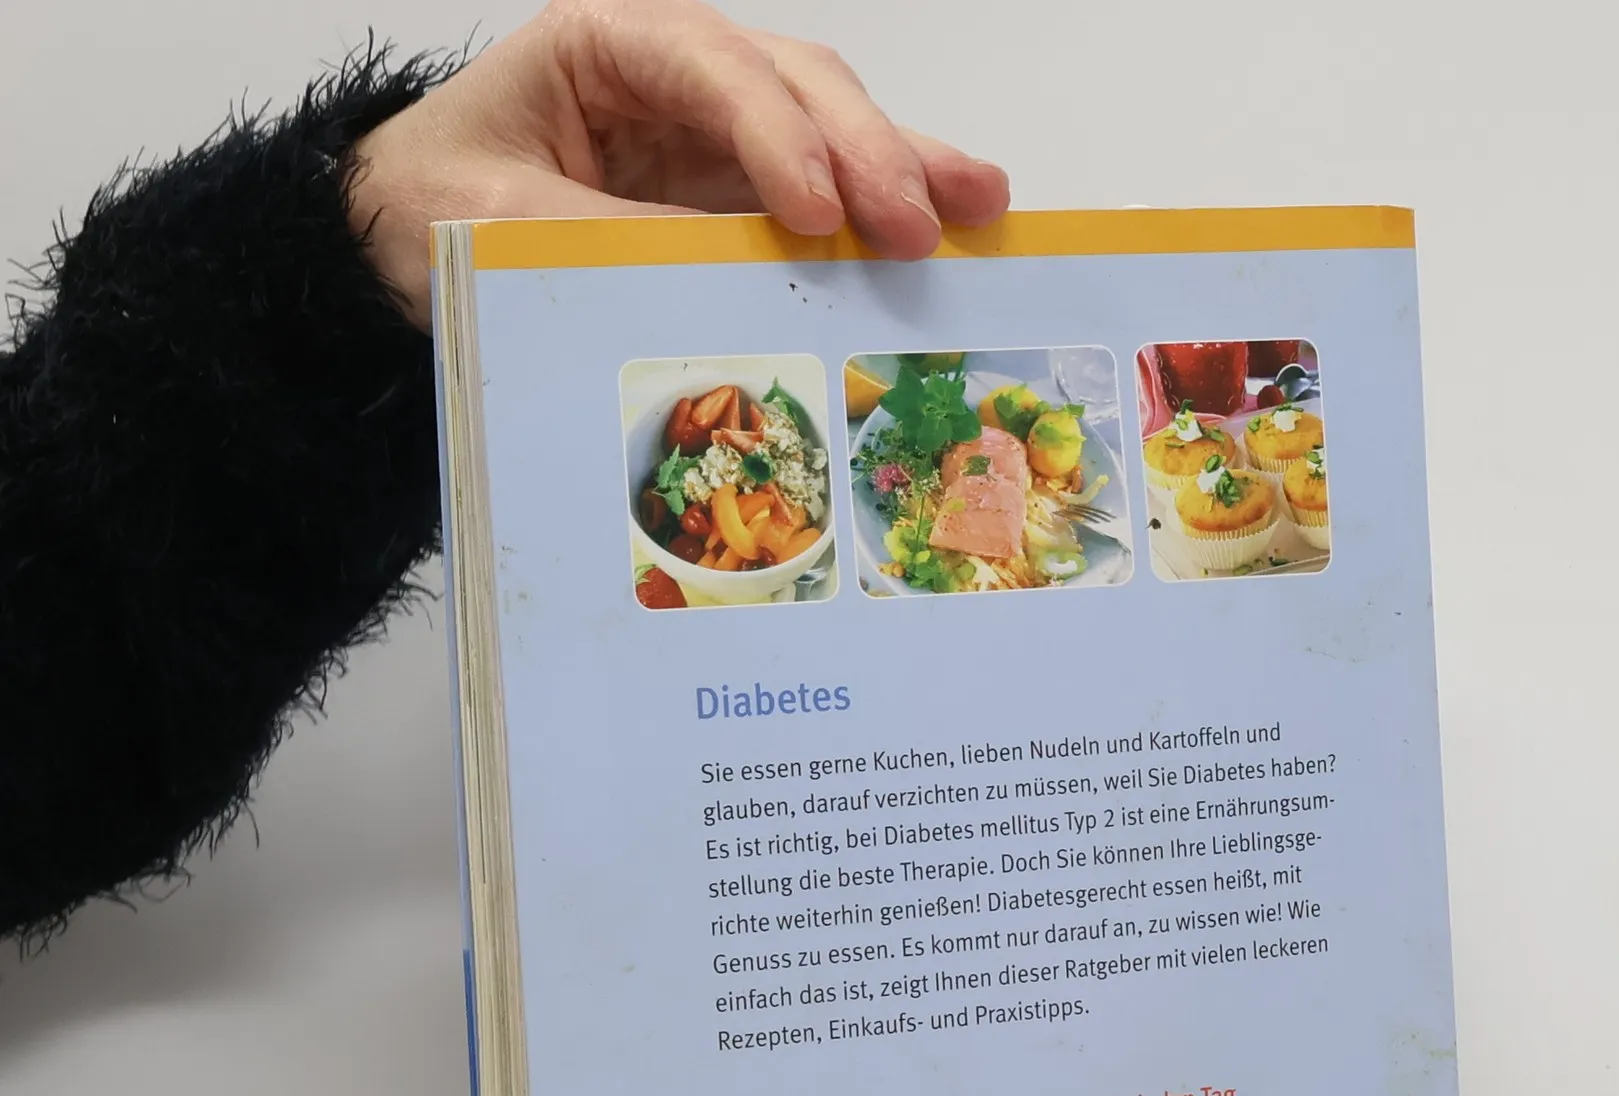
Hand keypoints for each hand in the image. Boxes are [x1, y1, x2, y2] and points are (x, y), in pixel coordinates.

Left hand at [349, 0, 1010, 323]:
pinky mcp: (735, 187)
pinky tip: (954, 221)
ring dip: (906, 165)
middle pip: (794, 83)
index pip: (713, 71)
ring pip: (828, 121)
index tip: (817, 216)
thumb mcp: (508, 228)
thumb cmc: (434, 208)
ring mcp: (713, 129)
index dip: (777, 139)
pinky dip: (884, 205)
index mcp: (605, 47)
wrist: (395, 233)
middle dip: (867, 151)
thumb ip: (619, 244)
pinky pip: (823, 186)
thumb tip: (735, 283)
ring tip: (981, 208)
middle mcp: (675, 72)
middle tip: (923, 224)